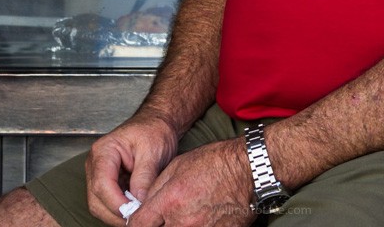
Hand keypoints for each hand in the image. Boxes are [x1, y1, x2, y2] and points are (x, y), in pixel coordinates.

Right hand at [84, 110, 179, 223]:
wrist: (157, 123)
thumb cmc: (154, 131)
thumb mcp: (153, 151)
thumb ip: (144, 177)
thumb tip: (139, 202)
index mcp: (104, 151)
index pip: (102, 184)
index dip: (116, 204)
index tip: (134, 213)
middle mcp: (96, 164)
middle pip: (96, 199)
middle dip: (116, 214)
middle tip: (138, 219)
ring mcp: (99, 174)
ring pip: (99, 205)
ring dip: (117, 215)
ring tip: (139, 215)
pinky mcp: (108, 182)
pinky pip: (108, 203)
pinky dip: (120, 211)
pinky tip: (135, 210)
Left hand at [128, 137, 255, 226]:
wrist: (249, 171)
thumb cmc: (215, 163)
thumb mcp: (177, 165)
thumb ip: (155, 189)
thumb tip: (142, 206)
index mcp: (170, 200)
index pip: (138, 225)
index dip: (134, 225)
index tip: (138, 222)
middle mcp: (183, 222)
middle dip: (156, 226)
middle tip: (161, 218)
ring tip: (183, 216)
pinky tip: (197, 219)